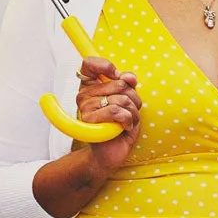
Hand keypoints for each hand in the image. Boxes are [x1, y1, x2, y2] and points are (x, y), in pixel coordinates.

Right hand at [76, 55, 141, 176]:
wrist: (110, 154)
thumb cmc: (118, 126)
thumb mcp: (128, 102)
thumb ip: (128, 85)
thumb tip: (128, 76)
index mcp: (90, 87)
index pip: (89, 63)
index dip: (106, 66)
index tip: (116, 75)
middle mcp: (84, 95)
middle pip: (119, 83)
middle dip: (133, 99)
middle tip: (128, 111)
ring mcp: (85, 108)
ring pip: (122, 99)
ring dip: (133, 113)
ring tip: (127, 122)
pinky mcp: (90, 121)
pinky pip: (118, 112)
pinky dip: (129, 121)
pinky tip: (124, 128)